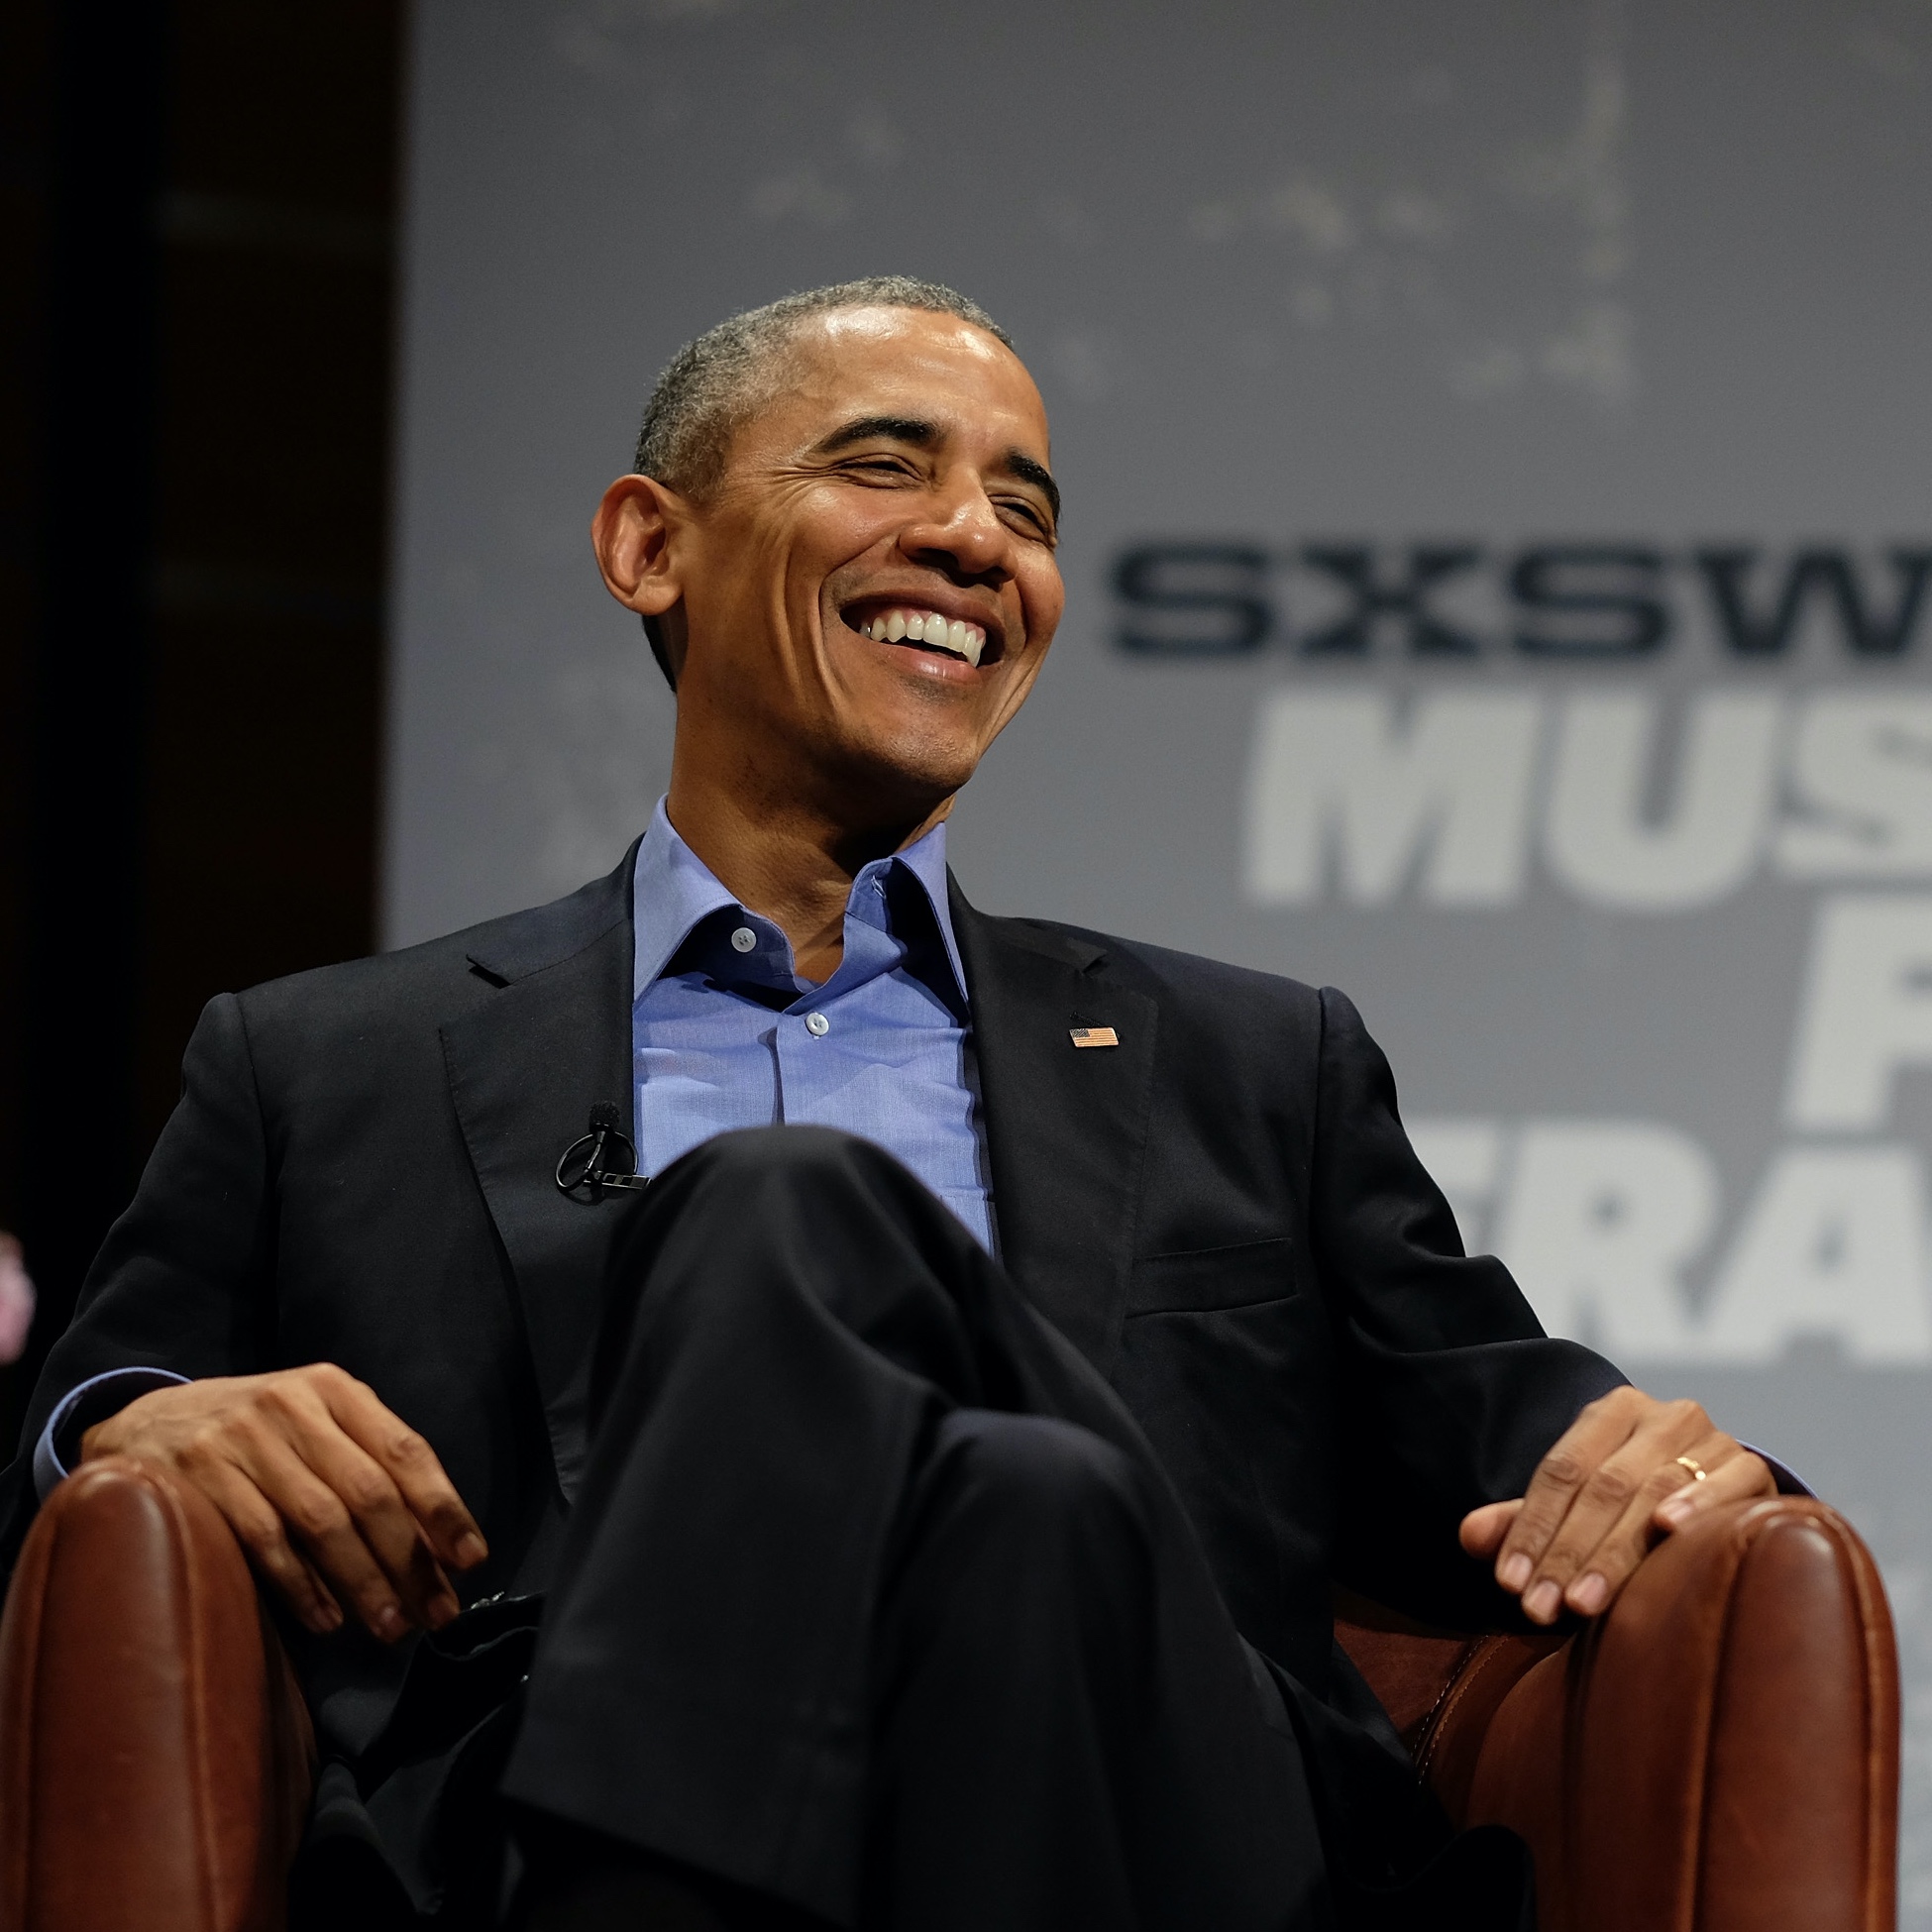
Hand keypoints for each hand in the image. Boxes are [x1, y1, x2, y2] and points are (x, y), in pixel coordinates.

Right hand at [81, 1364, 487, 1641]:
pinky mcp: (199, 1477)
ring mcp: (242, 1440)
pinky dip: (301, 1585)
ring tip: (392, 1626)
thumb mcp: (315, 1425)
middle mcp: (292, 1407)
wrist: (148, 1421)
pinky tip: (328, 1619)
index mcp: (334, 1390)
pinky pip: (263, 1541)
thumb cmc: (258, 1433)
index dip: (442, 1507)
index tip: (471, 1559)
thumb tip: (438, 1545)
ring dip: (363, 1581)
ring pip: (321, 1521)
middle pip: (368, 1492)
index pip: (405, 1450)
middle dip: (409, 1559)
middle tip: (437, 1611)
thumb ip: (369, 1467)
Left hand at [1458, 1386, 1774, 1624]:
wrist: (1719, 1487)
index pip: (1560, 1471)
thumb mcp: (1576, 1506)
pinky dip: (1697, 1505)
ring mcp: (1711, 1438)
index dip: (1531, 1527)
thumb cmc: (1634, 1504)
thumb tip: (1469, 1538)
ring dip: (1616, 1552)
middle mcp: (1661, 1415)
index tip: (1509, 1583)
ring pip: (1654, 1491)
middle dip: (1567, 1553)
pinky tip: (1668, 1533)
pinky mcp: (1751, 1467)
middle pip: (1603, 1486)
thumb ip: (1524, 1520)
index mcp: (1610, 1411)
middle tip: (1539, 1607)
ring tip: (1583, 1603)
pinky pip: (1727, 1485)